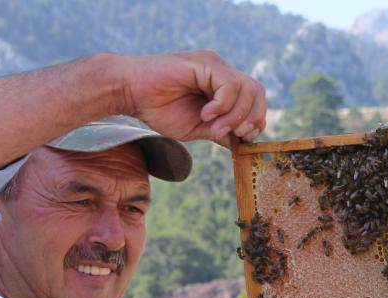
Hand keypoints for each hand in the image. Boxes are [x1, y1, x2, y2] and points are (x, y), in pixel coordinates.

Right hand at [120, 50, 265, 146]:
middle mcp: (221, 72)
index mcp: (222, 86)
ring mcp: (213, 66)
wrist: (129, 93)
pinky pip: (230, 84)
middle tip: (234, 134)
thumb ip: (220, 132)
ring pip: (247, 88)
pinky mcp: (204, 64)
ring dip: (235, 115)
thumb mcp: (197, 128)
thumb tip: (242, 144)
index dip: (256, 120)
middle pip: (257, 92)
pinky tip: (205, 114)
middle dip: (252, 118)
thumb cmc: (158, 109)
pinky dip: (223, 105)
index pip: (255, 99)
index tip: (242, 139)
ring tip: (213, 126)